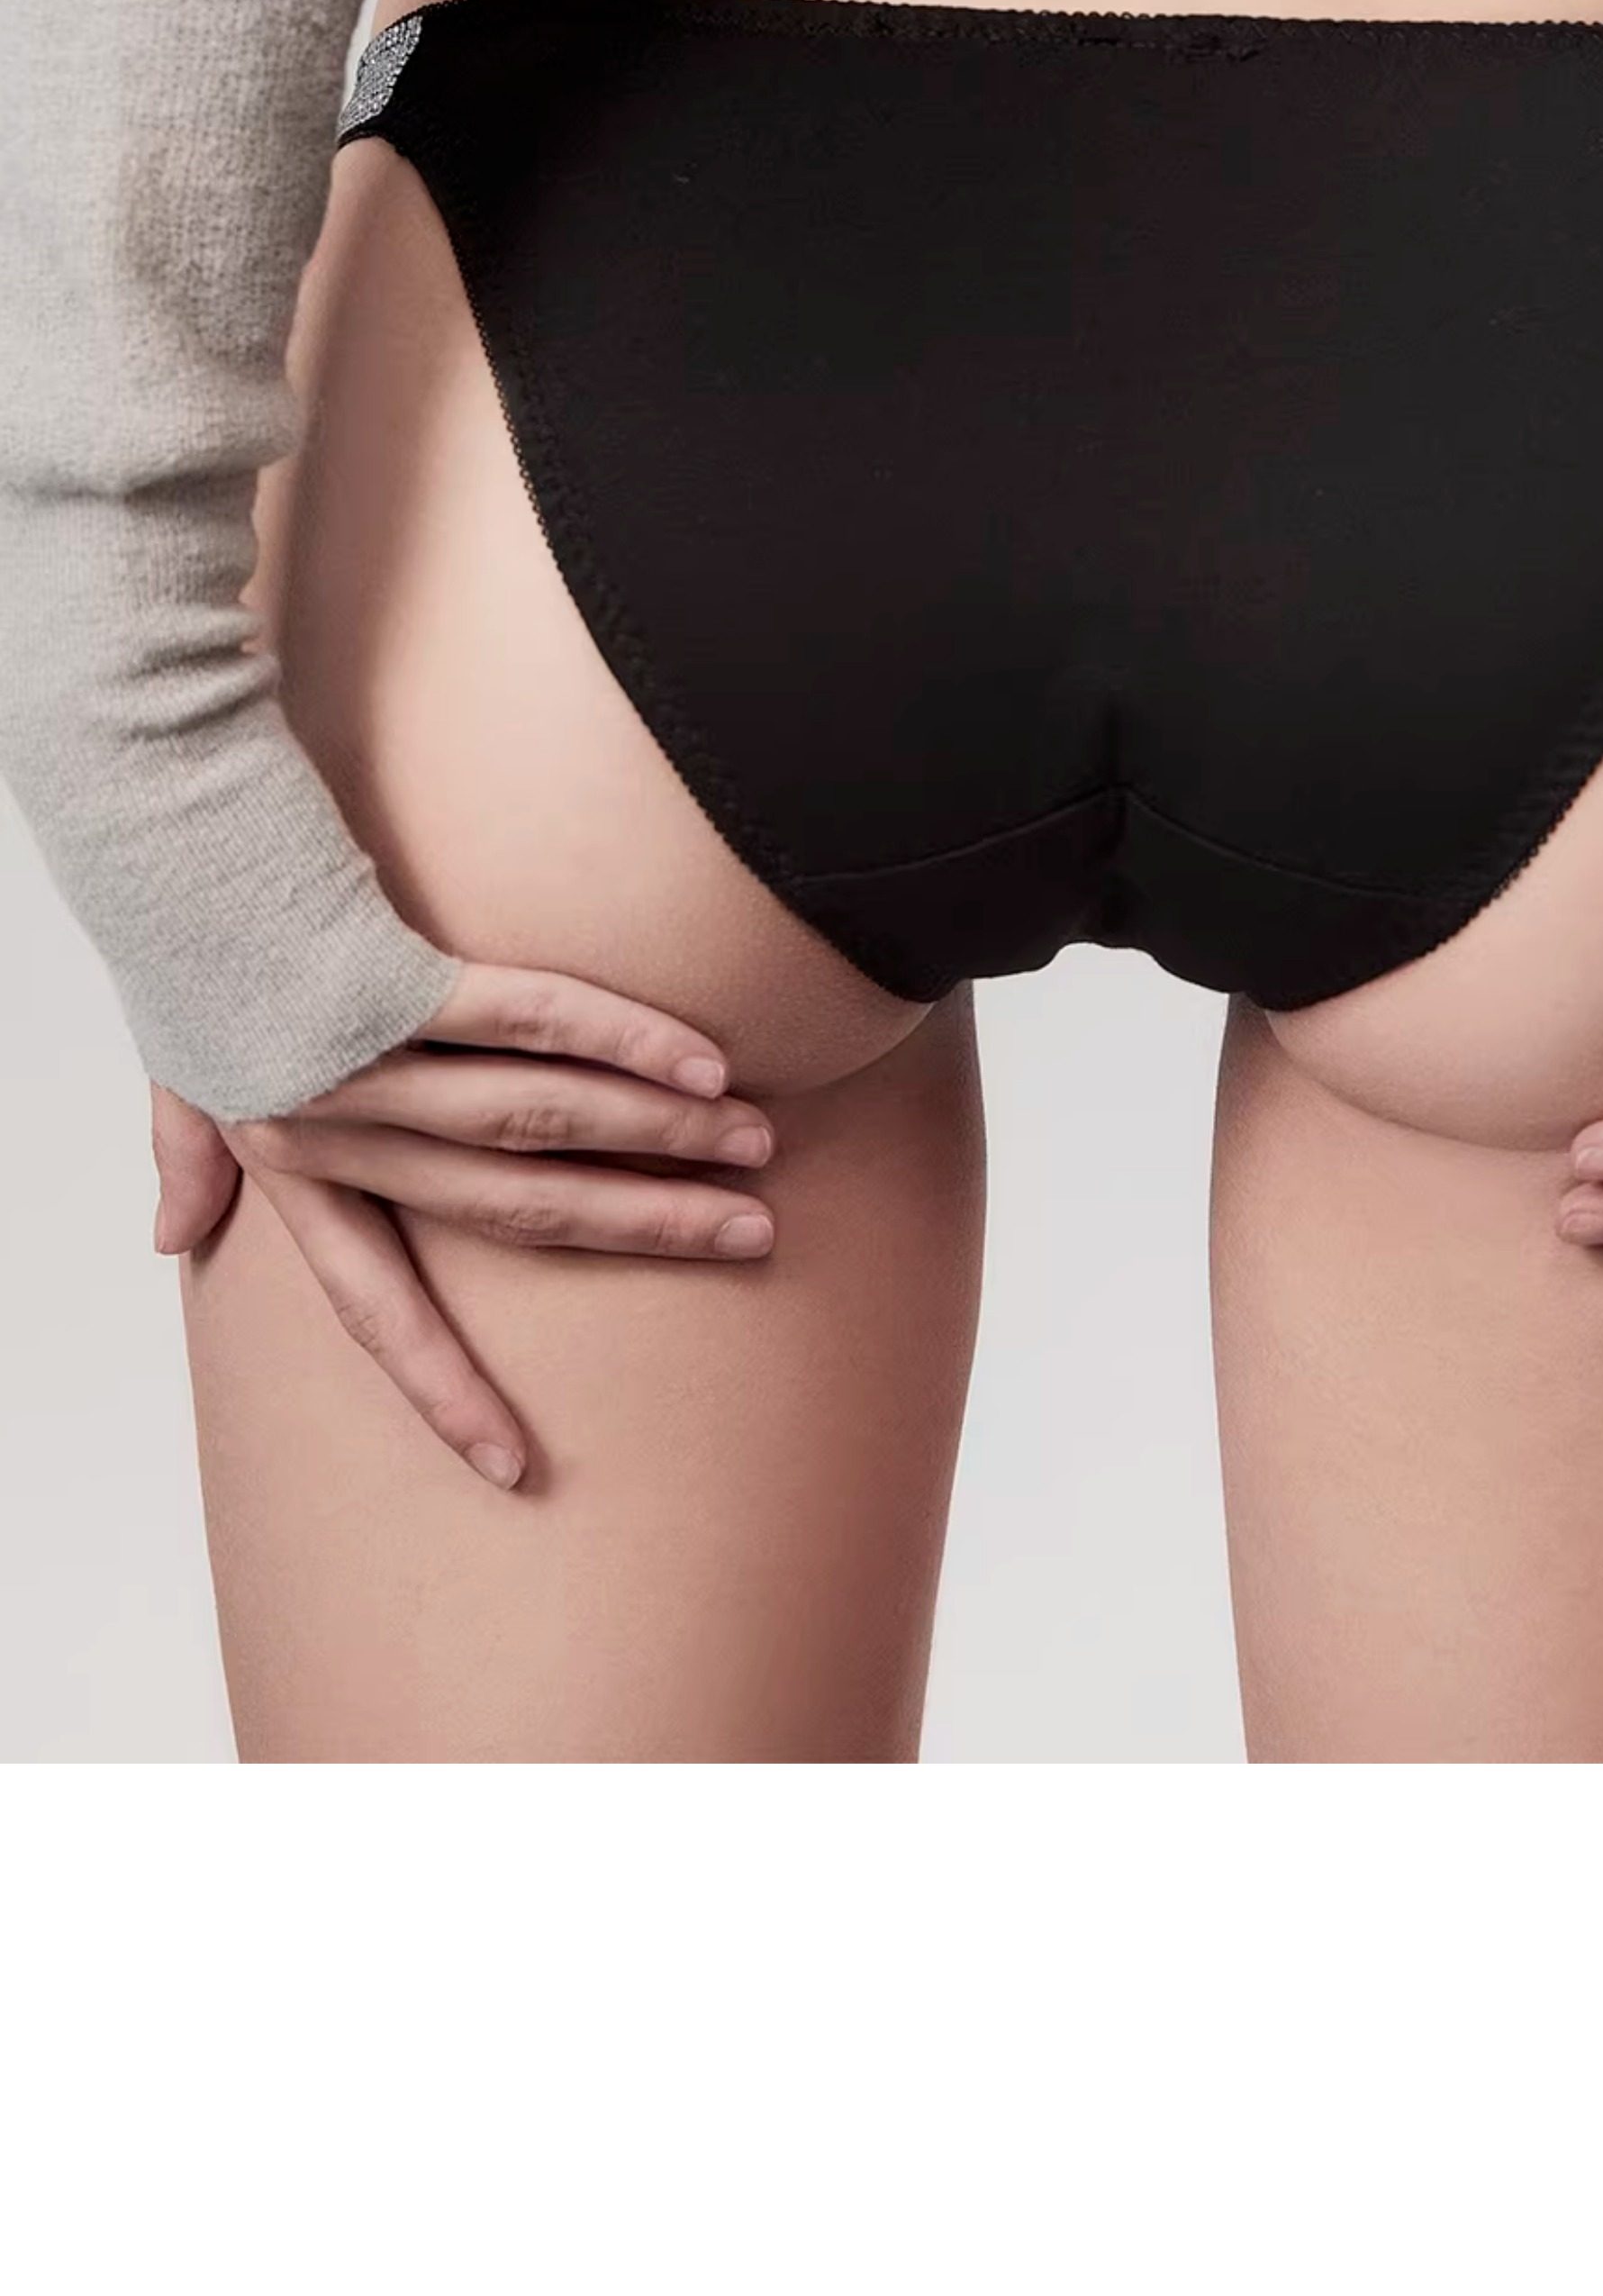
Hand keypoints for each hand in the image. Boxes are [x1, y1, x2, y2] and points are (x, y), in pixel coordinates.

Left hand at [149, 963, 777, 1490]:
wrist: (161, 827)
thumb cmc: (184, 939)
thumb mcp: (171, 1061)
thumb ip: (182, 1149)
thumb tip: (168, 1239)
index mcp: (289, 1170)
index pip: (374, 1309)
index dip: (441, 1387)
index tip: (511, 1467)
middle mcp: (330, 1133)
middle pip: (509, 1210)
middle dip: (640, 1229)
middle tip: (749, 1236)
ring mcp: (366, 1059)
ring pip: (536, 1120)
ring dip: (657, 1135)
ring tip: (749, 1144)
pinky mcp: (397, 976)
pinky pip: (532, 1019)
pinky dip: (623, 1041)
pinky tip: (698, 1061)